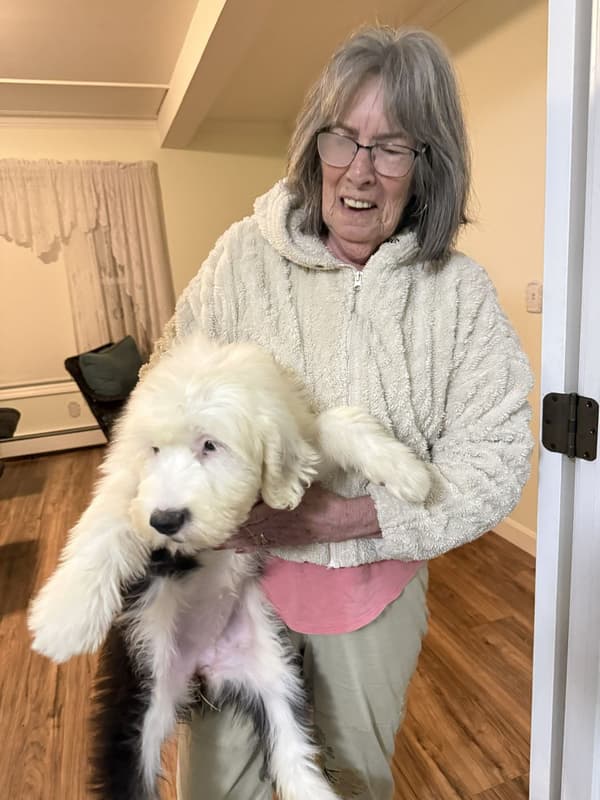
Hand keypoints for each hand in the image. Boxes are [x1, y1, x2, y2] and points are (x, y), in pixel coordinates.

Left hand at [220, 485, 380, 551]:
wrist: (338, 520)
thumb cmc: (319, 499)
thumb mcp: (297, 486)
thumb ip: (279, 482)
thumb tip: (262, 471)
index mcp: (270, 511)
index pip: (243, 513)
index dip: (225, 514)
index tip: (209, 512)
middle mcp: (269, 526)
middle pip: (240, 529)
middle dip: (222, 530)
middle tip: (200, 532)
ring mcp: (276, 537)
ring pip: (247, 540)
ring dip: (231, 540)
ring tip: (211, 542)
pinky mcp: (283, 543)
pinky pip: (260, 546)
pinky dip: (247, 547)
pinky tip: (237, 548)